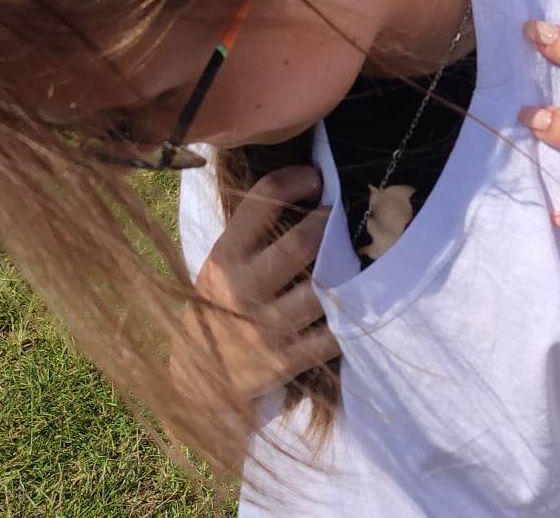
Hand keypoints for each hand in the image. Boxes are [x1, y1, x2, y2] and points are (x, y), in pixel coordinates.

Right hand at [173, 167, 338, 405]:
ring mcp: (264, 328)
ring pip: (322, 289)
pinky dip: (349, 318)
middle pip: (302, 243)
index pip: (263, 200)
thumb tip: (308, 183)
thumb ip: (253, 234)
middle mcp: (242, 289)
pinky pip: (331, 335)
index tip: (316, 177)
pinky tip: (358, 302)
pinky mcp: (284, 362)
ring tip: (360, 255)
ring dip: (347, 270)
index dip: (297, 179)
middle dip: (330, 223)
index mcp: (225, 258)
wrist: (198, 382)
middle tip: (343, 216)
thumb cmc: (222, 308)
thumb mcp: (221, 267)